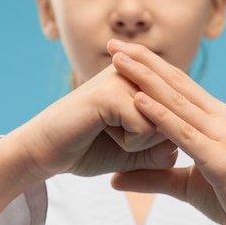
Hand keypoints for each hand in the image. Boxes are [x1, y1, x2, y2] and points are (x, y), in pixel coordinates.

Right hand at [9, 63, 177, 181]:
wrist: (44, 152)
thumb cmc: (89, 149)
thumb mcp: (136, 152)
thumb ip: (162, 148)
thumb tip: (181, 141)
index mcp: (143, 80)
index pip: (181, 112)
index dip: (162, 139)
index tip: (126, 135)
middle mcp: (136, 72)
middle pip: (175, 118)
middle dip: (153, 141)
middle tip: (117, 137)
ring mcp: (123, 78)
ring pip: (163, 123)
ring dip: (140, 142)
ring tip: (110, 133)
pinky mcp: (111, 91)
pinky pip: (145, 128)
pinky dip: (129, 143)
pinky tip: (103, 131)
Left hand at [107, 40, 225, 224]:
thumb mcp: (186, 186)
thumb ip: (153, 175)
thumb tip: (113, 179)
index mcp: (218, 119)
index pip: (180, 85)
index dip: (151, 66)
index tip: (123, 51)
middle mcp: (223, 119)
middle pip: (177, 84)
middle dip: (143, 61)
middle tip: (113, 41)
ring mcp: (224, 136)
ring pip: (178, 102)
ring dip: (145, 79)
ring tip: (118, 59)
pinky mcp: (221, 158)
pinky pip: (184, 133)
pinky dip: (160, 115)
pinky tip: (138, 99)